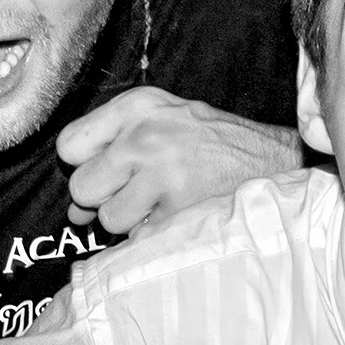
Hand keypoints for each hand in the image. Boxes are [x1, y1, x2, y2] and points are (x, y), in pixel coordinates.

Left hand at [57, 84, 297, 236]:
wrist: (275, 161)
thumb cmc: (214, 143)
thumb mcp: (165, 119)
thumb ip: (113, 150)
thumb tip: (75, 210)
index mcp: (139, 106)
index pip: (69, 145)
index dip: (84, 165)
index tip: (109, 171)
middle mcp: (146, 135)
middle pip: (82, 186)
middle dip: (104, 198)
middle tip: (138, 192)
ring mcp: (163, 175)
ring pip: (109, 218)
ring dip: (132, 220)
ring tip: (164, 202)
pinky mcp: (179, 211)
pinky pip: (139, 237)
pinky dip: (154, 234)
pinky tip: (179, 215)